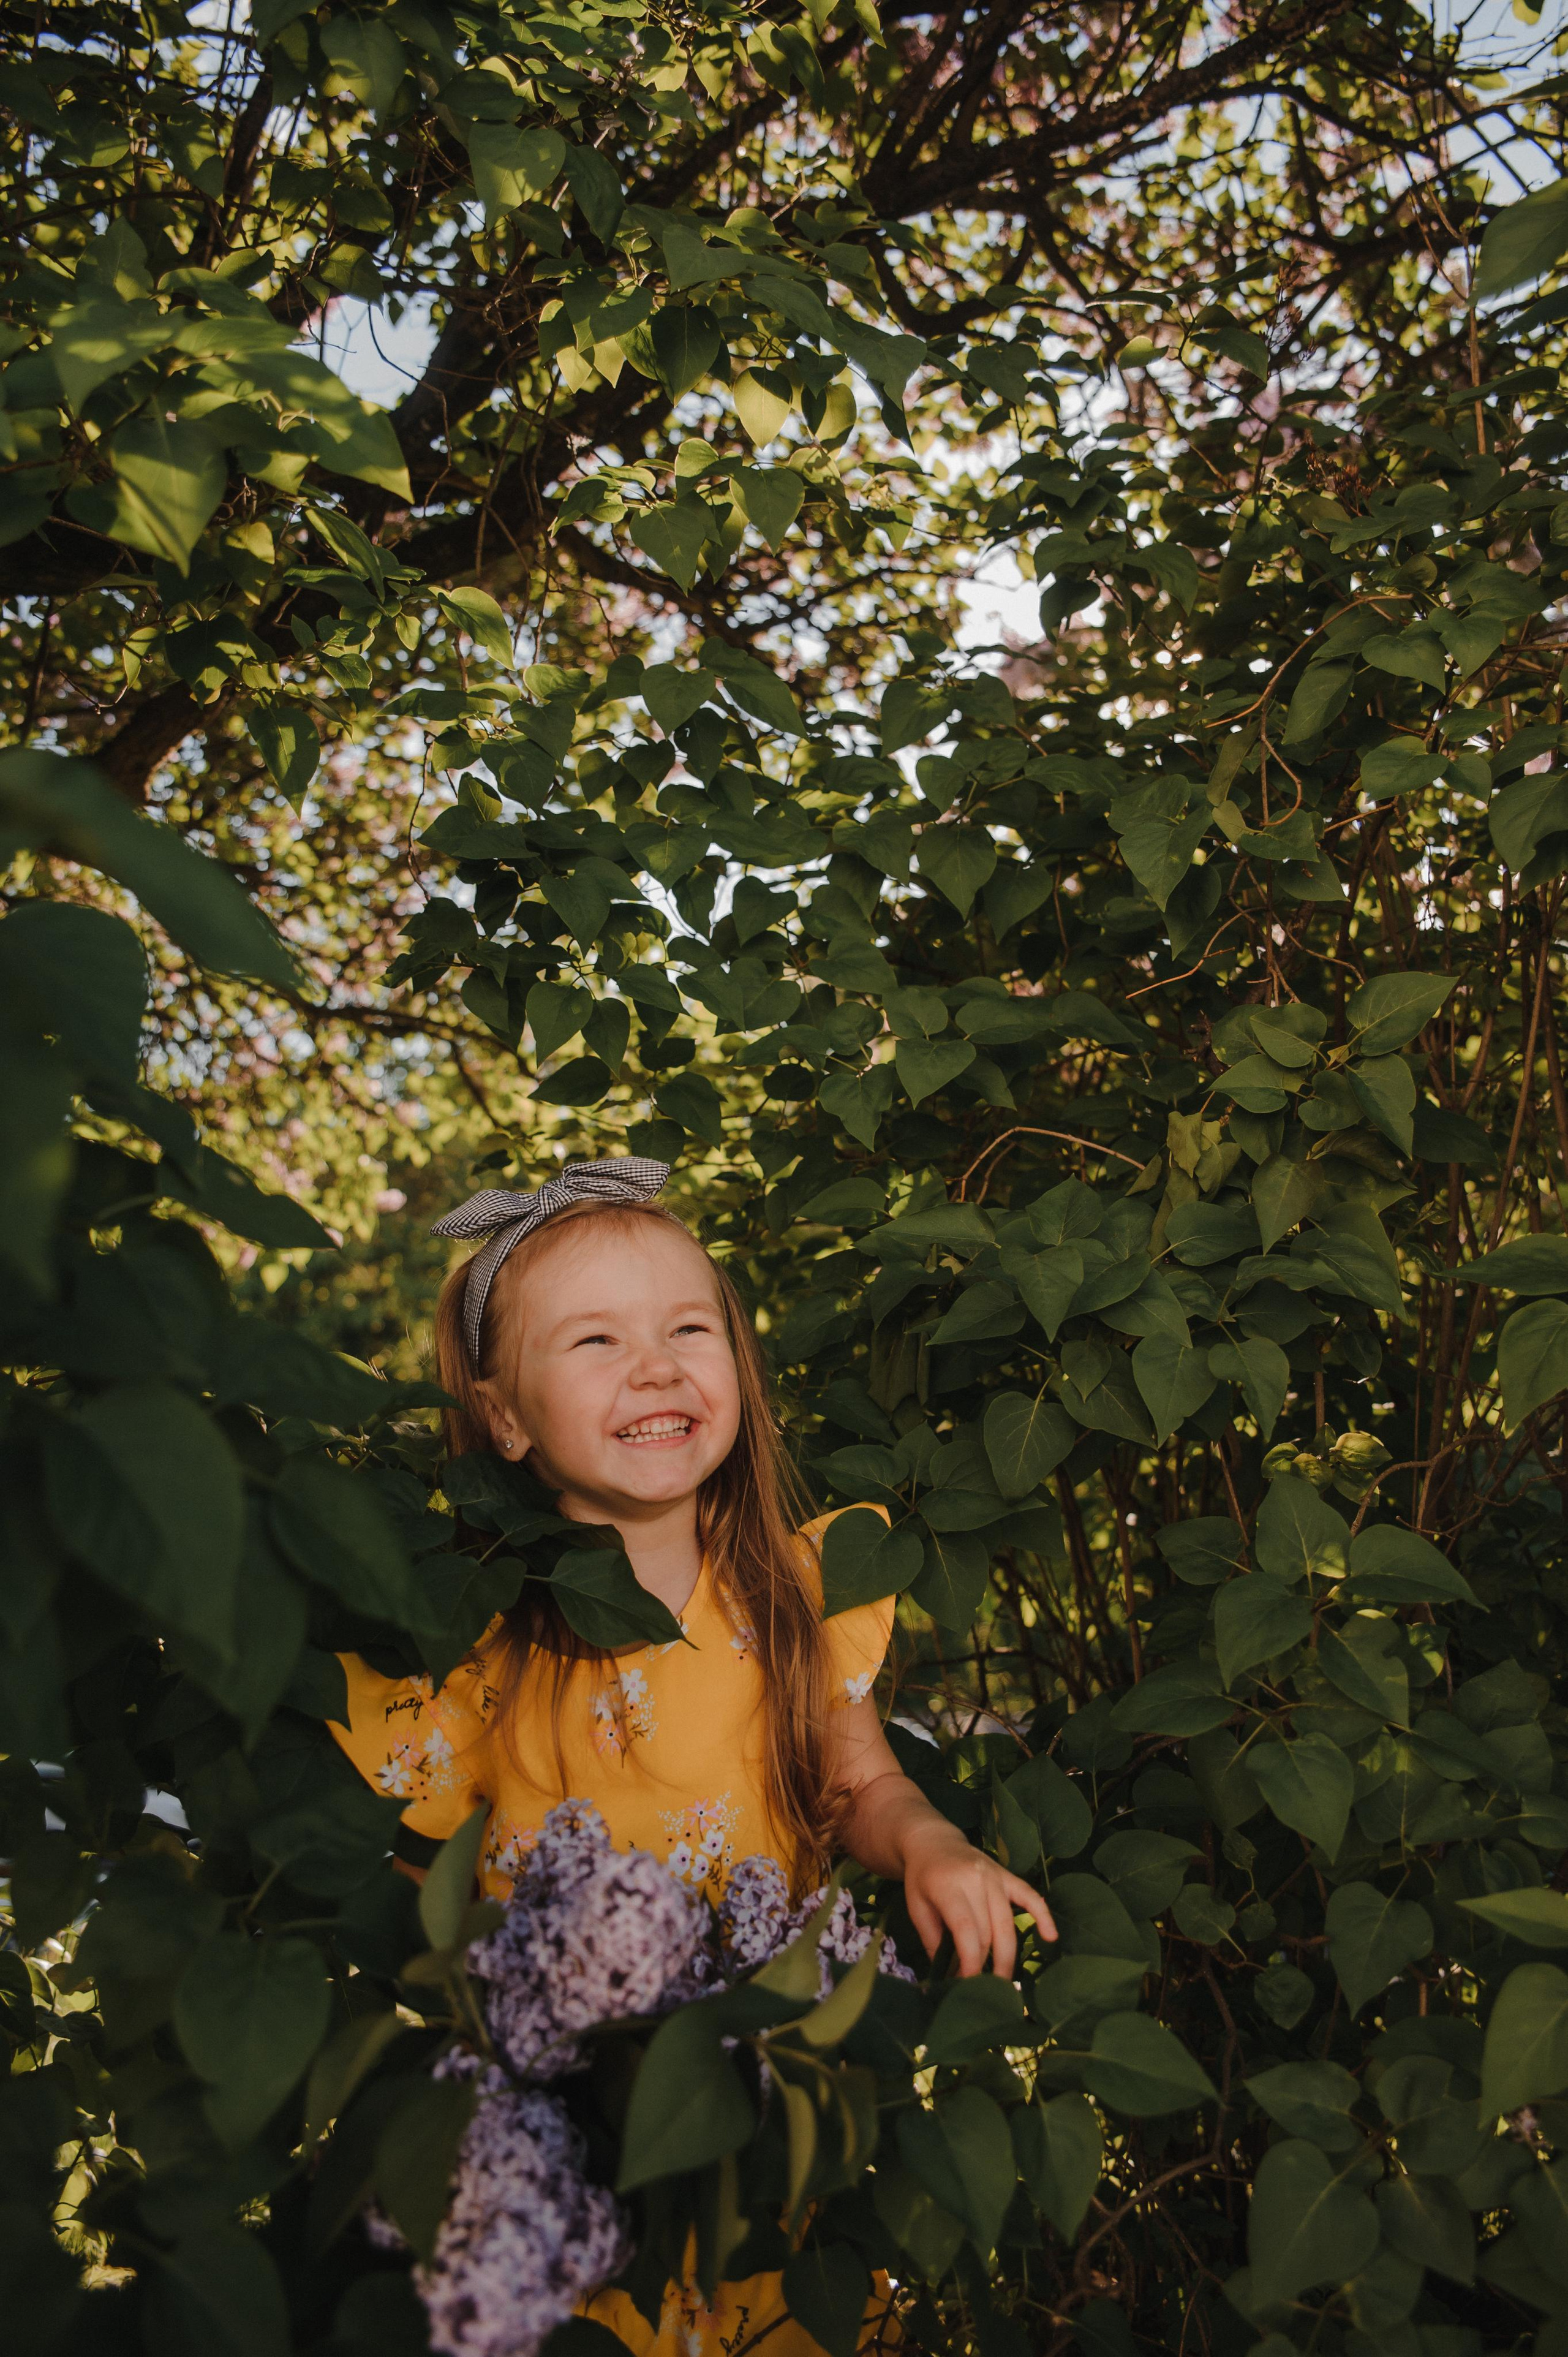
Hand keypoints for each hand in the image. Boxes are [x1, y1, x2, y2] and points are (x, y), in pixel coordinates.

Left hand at [902, 1820, 1056, 1979]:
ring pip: (1007, 1923)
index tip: (967, 1985)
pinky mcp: (1007, 1876)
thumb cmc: (922, 1878)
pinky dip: (1042, 1915)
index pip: (966, 1930)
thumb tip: (946, 1978)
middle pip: (988, 1932)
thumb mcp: (916, 1908)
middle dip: (987, 1965)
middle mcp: (976, 1880)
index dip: (970, 1962)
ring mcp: (995, 1876)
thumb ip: (932, 1941)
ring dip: (1007, 1956)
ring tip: (1005, 1983)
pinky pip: (1029, 1896)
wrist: (933, 1841)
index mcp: (948, 1886)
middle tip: (983, 1990)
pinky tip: (1050, 1937)